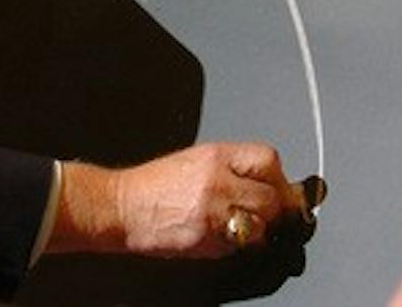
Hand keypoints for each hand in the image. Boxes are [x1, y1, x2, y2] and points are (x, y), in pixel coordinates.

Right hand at [50, 142, 309, 259]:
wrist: (123, 206)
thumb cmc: (155, 185)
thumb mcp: (196, 161)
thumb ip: (232, 169)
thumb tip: (269, 183)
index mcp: (215, 156)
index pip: (268, 159)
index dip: (277, 177)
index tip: (278, 187)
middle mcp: (217, 182)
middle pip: (272, 197)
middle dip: (274, 209)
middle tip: (264, 213)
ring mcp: (213, 213)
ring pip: (261, 225)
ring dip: (258, 230)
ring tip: (240, 226)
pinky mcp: (207, 240)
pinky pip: (238, 245)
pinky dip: (236, 245)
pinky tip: (220, 236)